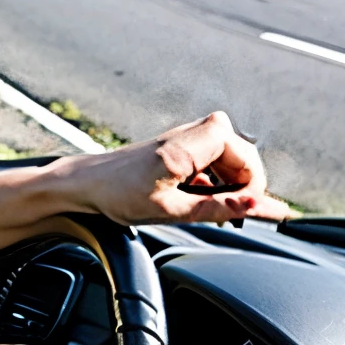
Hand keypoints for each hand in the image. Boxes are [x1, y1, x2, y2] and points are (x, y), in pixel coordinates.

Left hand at [51, 110, 290, 225]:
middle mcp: (199, 128)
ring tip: (204, 207)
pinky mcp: (189, 141)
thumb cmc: (120, 194)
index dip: (251, 194)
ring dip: (228, 187)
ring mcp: (194, 132)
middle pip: (246, 162)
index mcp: (194, 143)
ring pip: (235, 163)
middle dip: (240, 190)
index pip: (250, 165)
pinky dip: (216, 182)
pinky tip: (197, 198)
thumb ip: (217, 208)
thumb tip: (256, 207)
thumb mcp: (171, 210)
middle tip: (221, 215)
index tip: (240, 214)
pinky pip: (219, 160)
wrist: (88, 181)